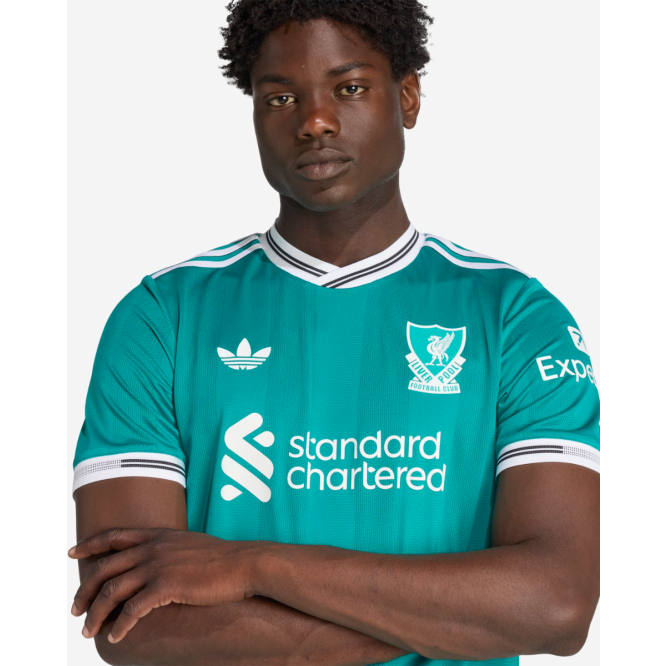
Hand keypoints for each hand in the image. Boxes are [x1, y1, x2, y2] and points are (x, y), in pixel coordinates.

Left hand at [69, 528, 260, 642]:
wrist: (243, 564)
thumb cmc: (222, 558)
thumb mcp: (189, 543)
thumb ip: (168, 548)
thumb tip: (156, 559)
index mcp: (157, 535)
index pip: (114, 535)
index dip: (91, 544)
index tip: (73, 553)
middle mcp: (152, 548)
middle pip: (104, 568)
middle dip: (84, 590)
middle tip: (75, 610)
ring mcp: (158, 566)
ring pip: (112, 591)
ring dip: (95, 614)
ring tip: (89, 631)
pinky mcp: (166, 586)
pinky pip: (132, 610)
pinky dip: (120, 626)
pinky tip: (116, 637)